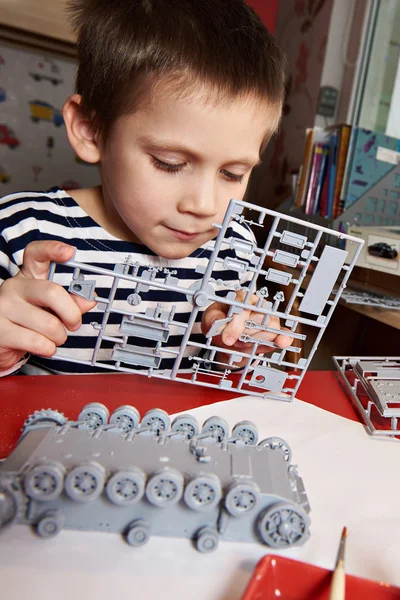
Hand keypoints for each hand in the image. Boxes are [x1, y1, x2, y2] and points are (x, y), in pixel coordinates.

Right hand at [0, 241, 95, 370]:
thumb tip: (89, 300)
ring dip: (60, 337)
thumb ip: (71, 302)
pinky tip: (44, 347)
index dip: (53, 249)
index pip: (36, 254)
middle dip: (72, 313)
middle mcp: (13, 287)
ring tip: (54, 338)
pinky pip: (37, 341)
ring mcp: (3, 308)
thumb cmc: (28, 322)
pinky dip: (49, 348)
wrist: (1, 344)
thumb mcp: (51, 308)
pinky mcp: (0, 331)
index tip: (70, 252)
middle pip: (52, 292)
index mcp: (28, 277)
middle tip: (74, 324)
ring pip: (49, 323)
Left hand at [201, 291, 291, 361]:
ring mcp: (269, 318)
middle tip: (232, 339)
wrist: (224, 339)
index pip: (244, 307)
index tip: (226, 338)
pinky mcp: (275, 333)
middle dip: (243, 334)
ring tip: (243, 341)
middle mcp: (258, 306)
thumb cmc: (219, 323)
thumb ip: (214, 320)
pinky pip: (284, 334)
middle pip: (257, 319)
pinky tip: (282, 341)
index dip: (235, 324)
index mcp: (242, 298)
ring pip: (268, 329)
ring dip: (254, 340)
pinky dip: (283, 338)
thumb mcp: (210, 320)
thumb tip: (221, 325)